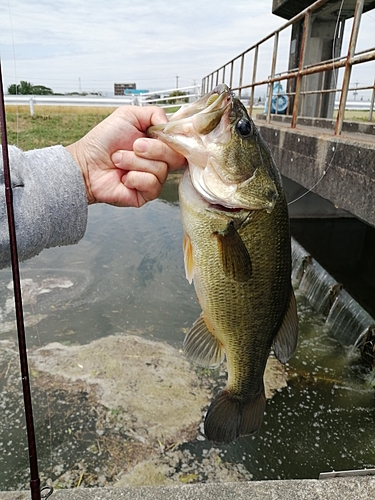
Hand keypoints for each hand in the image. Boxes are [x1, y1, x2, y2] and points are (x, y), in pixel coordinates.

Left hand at [66, 106, 185, 206]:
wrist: (85, 163)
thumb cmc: (103, 141)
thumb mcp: (128, 115)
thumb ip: (154, 113)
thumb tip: (170, 125)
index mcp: (159, 143)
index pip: (181, 143)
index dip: (175, 139)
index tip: (160, 134)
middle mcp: (159, 161)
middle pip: (176, 157)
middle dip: (153, 148)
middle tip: (134, 146)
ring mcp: (154, 179)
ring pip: (161, 170)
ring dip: (135, 162)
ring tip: (120, 160)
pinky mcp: (146, 194)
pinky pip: (152, 184)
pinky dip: (135, 177)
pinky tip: (123, 177)